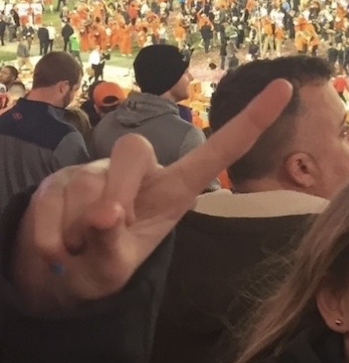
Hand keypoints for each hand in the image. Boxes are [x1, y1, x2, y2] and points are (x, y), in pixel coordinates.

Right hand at [15, 80, 292, 310]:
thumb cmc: (105, 264)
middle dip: (119, 192)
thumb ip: (115, 246)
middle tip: (106, 228)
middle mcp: (139, 170)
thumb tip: (104, 215)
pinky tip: (58, 248)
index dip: (253, 120)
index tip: (285, 86)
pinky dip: (50, 240)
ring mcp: (94, 170)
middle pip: (134, 152)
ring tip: (81, 247)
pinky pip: (49, 207)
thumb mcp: (118, 266)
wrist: (60, 277)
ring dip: (79, 232)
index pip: (218, 150)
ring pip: (87, 186)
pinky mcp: (55, 179)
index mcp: (174, 189)